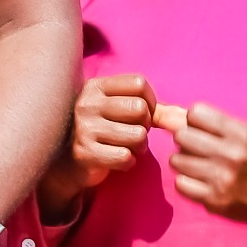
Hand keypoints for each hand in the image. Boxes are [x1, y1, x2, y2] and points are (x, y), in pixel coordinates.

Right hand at [37, 73, 157, 218]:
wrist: (64, 163)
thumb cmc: (98, 132)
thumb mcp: (115, 110)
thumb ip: (148, 108)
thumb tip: (181, 114)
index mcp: (96, 86)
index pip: (139, 83)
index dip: (150, 101)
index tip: (144, 114)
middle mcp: (87, 103)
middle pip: (141, 109)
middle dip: (146, 126)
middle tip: (134, 134)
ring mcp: (84, 127)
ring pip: (137, 135)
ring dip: (139, 147)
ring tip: (126, 147)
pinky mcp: (84, 152)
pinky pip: (125, 157)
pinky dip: (128, 162)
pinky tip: (117, 160)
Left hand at [158, 102, 246, 246]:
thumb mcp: (245, 136)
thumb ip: (210, 124)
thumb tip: (164, 114)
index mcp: (241, 133)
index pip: (195, 113)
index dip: (194, 121)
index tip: (202, 131)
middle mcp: (232, 154)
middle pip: (181, 136)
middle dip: (186, 141)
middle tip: (199, 151)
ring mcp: (222, 179)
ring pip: (176, 160)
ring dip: (184, 163)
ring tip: (201, 168)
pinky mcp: (215, 200)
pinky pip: (180, 184)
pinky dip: (187, 183)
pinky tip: (201, 184)